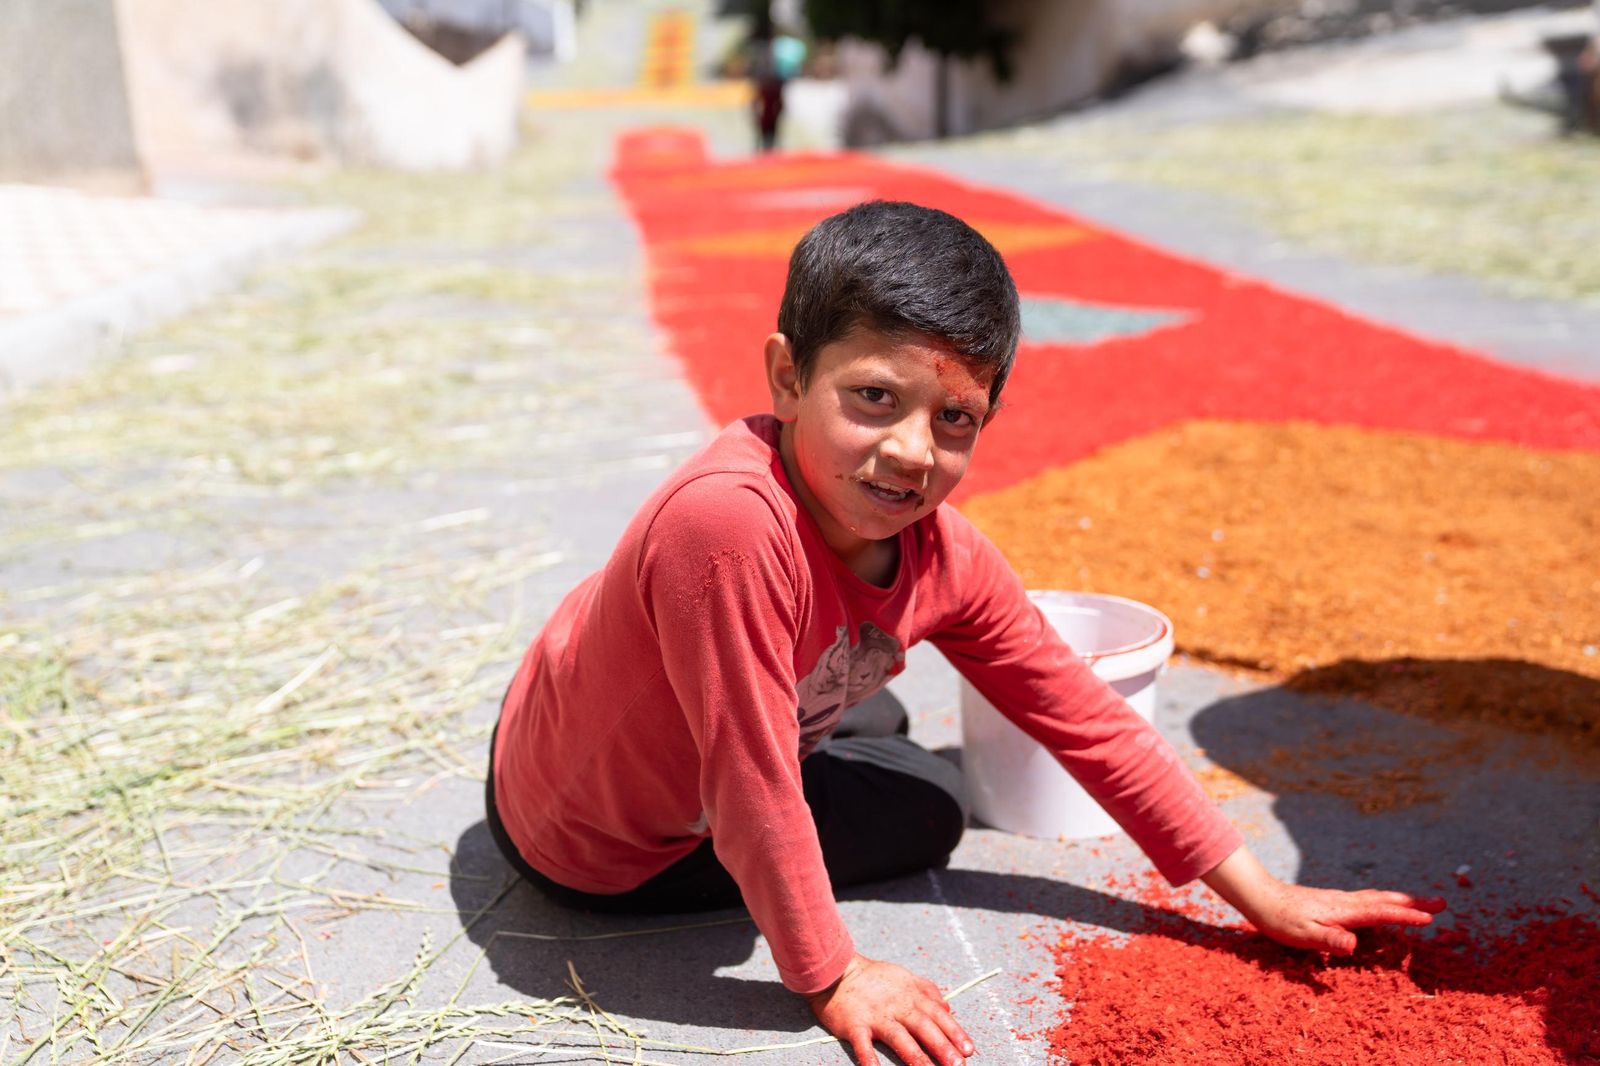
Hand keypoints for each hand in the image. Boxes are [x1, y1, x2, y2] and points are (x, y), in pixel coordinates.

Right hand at [807, 953, 974, 1065]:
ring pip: (899, 1037)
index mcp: (911, 994)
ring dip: (915, 1056)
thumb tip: (949, 1008)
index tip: (969, 1050)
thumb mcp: (905, 977)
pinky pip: (864, 1045)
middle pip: (924, 1026)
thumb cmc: (875, 978)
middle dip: (942, 1046)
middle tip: (958, 1064)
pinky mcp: (855, 1025)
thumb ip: (928, 991)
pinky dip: (870, 1060)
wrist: (838, 971)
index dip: (954, 1032)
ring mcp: (876, 1016)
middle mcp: (897, 1005)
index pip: (938, 1014)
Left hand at [1201, 846, 1445, 954]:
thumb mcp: (1303, 936)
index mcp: (1343, 911)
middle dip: (1413, 902)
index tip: (1431, 917)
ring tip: (1422, 903)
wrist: (1260, 897)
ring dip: (1401, 900)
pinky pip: (1367, 900)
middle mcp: (1345, 902)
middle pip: (1385, 900)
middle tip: (1442, 903)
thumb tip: (1354, 944)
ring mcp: (1340, 900)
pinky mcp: (1333, 902)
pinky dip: (1384, 901)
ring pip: (1377, 898)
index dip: (1406, 915)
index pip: (1381, 913)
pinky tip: (1383, 905)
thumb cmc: (1281, 921)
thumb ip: (1329, 940)